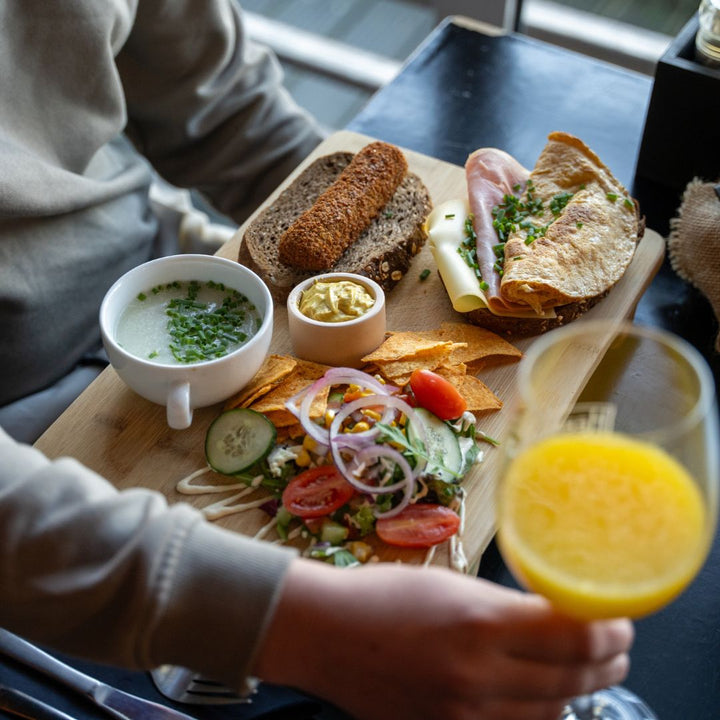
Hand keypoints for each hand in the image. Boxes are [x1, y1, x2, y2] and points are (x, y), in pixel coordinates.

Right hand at [254, 558, 632, 719]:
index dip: (610, 630)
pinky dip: (539, 712)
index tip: (619, 620)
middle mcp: (478, 676)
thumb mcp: (452, 585)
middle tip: (615, 646)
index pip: (576, 638)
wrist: (326, 633)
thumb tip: (558, 618)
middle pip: (574, 680)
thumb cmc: (385, 595)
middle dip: (607, 661)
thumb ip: (508, 607)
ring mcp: (463, 715)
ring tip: (583, 669)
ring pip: (551, 712)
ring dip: (576, 690)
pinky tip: (540, 693)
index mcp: (480, 623)